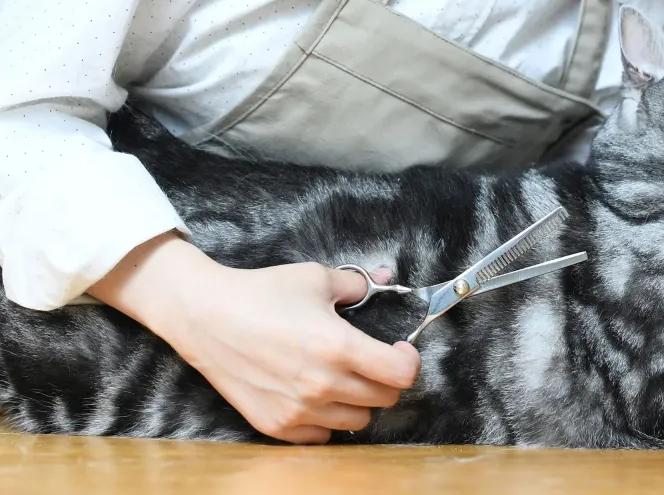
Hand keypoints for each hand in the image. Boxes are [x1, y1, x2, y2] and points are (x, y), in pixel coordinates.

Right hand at [89, 233, 420, 443]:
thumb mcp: (315, 278)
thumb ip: (357, 283)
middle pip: (384, 400)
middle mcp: (321, 385)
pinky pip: (323, 434)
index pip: (401, 375)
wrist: (205, 316)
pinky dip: (327, 418)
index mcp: (337, 347)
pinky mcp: (276, 426)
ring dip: (358, 400)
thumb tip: (383, 279)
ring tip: (341, 376)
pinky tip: (315, 393)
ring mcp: (298, 410)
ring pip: (357, 421)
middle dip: (386, 379)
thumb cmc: (260, 293)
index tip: (400, 350)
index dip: (409, 361)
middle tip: (372, 361)